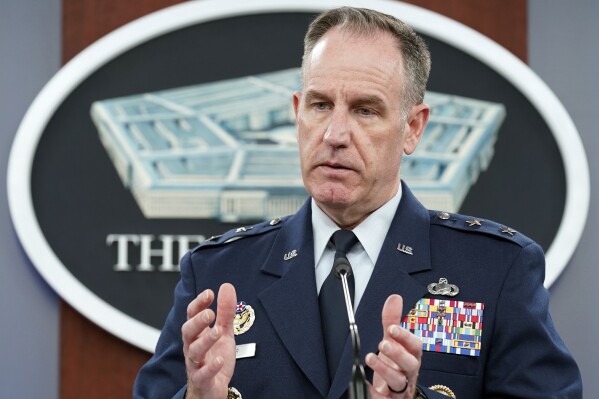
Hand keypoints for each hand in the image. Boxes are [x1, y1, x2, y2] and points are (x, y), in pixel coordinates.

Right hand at [182, 283, 236, 398]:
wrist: (212, 389)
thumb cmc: (215, 357)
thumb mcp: (224, 332)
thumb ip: (225, 312)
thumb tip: (226, 286)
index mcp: (197, 334)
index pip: (192, 315)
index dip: (198, 304)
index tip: (209, 293)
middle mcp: (193, 347)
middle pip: (188, 331)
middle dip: (197, 321)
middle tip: (209, 313)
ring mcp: (196, 364)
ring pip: (194, 351)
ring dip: (205, 340)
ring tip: (217, 332)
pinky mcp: (202, 380)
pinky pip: (202, 374)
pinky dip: (210, 367)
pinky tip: (219, 360)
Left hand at [366, 294, 421, 397]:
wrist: (394, 393)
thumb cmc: (396, 364)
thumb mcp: (393, 341)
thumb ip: (392, 321)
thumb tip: (394, 298)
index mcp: (412, 356)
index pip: (415, 346)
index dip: (405, 337)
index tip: (392, 328)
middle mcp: (408, 372)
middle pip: (410, 364)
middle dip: (398, 353)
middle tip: (383, 344)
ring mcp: (400, 388)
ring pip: (398, 381)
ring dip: (384, 369)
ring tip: (370, 358)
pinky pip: (383, 397)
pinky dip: (373, 390)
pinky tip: (364, 381)